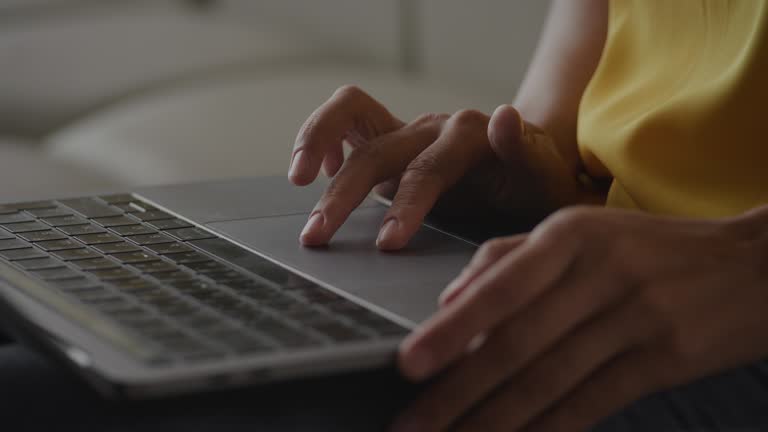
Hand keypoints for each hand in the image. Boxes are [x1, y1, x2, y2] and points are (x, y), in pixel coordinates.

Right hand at [288, 85, 598, 249]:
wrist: (528, 168)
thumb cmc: (535, 182)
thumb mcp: (542, 175)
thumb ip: (524, 150)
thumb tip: (504, 115)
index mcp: (469, 137)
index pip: (426, 171)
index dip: (405, 207)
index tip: (386, 245)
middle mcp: (432, 128)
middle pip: (377, 151)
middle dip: (343, 193)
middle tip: (318, 236)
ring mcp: (408, 131)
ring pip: (350, 117)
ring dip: (315, 145)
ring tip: (296, 183)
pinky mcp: (390, 140)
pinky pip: (348, 120)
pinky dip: (323, 137)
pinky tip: (313, 171)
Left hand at [392, 205, 767, 431]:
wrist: (753, 265)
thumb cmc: (649, 246)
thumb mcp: (583, 230)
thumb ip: (511, 255)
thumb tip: (450, 297)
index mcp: (572, 235)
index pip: (502, 287)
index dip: (453, 329)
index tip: (408, 363)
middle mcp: (601, 275)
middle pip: (518, 343)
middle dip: (458, 391)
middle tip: (410, 425)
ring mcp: (636, 321)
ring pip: (550, 382)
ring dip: (494, 421)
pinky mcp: (663, 362)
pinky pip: (592, 403)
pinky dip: (548, 429)